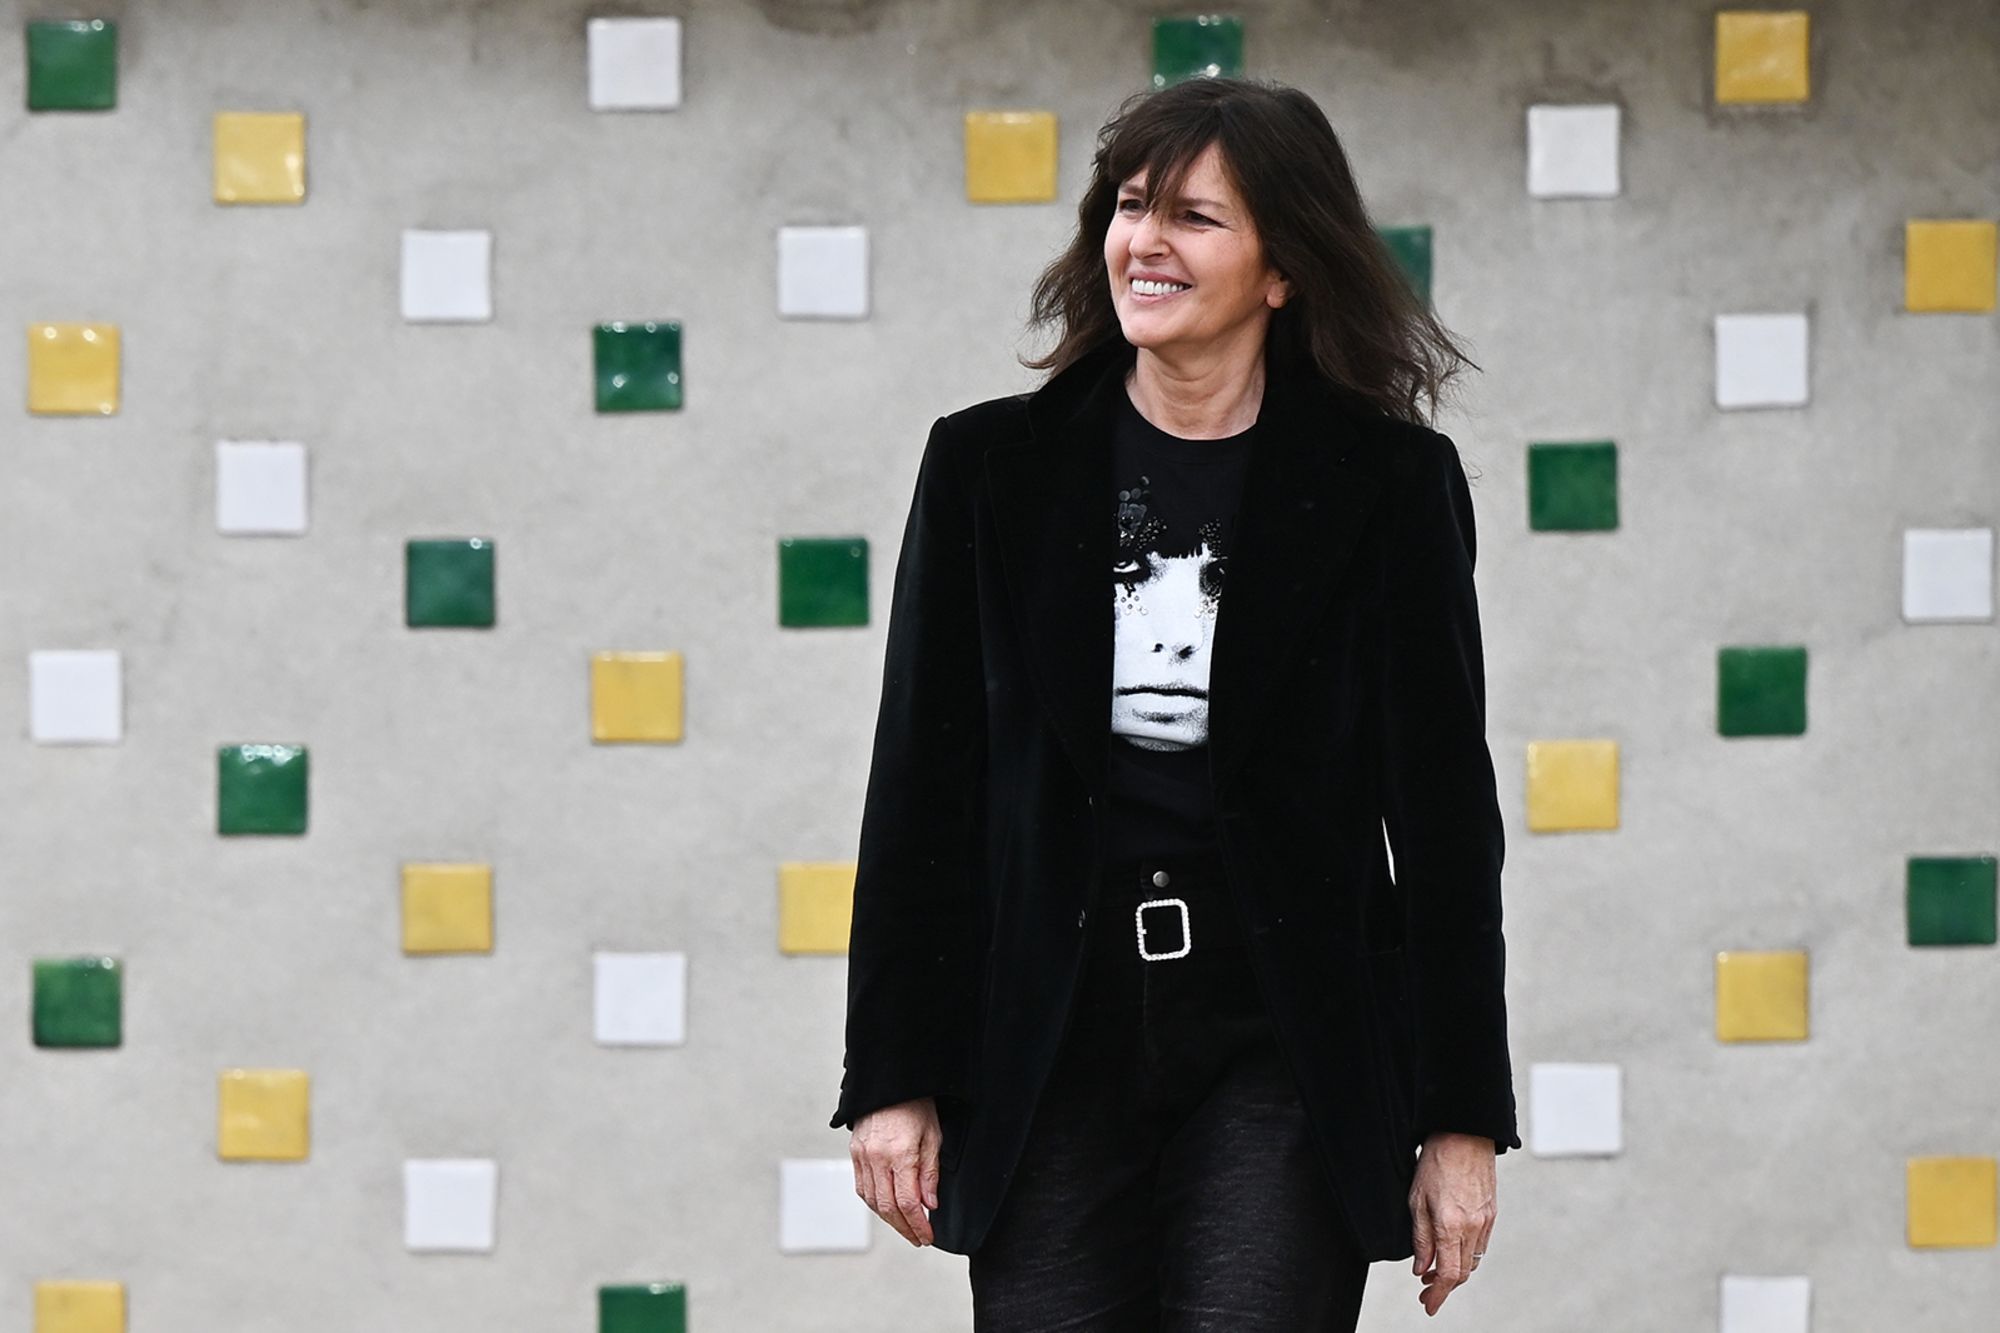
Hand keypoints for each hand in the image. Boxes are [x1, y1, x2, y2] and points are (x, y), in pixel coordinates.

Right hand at [850, 1096, 942, 1245]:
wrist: (890, 1080)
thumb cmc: (915, 1104)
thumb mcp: (933, 1135)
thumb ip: (930, 1172)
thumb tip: (929, 1204)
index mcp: (899, 1153)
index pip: (907, 1202)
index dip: (918, 1224)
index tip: (927, 1236)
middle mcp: (876, 1157)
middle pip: (887, 1208)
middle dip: (904, 1228)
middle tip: (918, 1239)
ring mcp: (861, 1156)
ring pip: (872, 1201)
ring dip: (889, 1219)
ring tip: (905, 1227)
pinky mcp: (854, 1153)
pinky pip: (862, 1187)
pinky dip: (874, 1203)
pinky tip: (886, 1208)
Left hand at [1409, 1131, 1495, 1315]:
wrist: (1464, 1134)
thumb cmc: (1437, 1161)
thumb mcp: (1416, 1199)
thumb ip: (1420, 1238)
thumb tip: (1421, 1267)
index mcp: (1451, 1225)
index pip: (1448, 1274)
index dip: (1438, 1294)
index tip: (1428, 1304)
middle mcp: (1473, 1227)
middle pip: (1462, 1273)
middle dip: (1444, 1287)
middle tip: (1426, 1291)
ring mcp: (1486, 1221)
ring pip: (1473, 1261)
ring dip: (1455, 1271)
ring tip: (1434, 1271)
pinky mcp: (1492, 1213)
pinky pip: (1481, 1245)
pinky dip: (1466, 1255)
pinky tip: (1452, 1250)